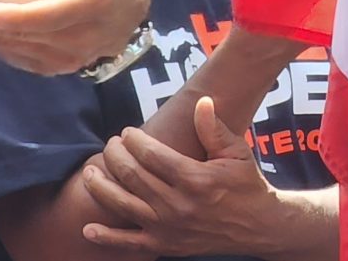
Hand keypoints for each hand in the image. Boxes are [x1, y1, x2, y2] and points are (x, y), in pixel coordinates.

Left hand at [80, 97, 279, 254]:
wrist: (259, 227)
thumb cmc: (247, 185)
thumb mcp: (236, 152)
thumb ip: (214, 128)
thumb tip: (202, 101)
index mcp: (195, 178)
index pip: (151, 154)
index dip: (133, 140)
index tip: (128, 132)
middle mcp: (178, 204)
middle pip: (132, 175)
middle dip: (115, 156)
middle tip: (111, 145)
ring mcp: (169, 228)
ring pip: (123, 205)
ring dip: (101, 187)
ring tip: (90, 172)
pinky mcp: (165, 246)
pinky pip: (130, 244)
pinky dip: (107, 237)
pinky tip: (89, 228)